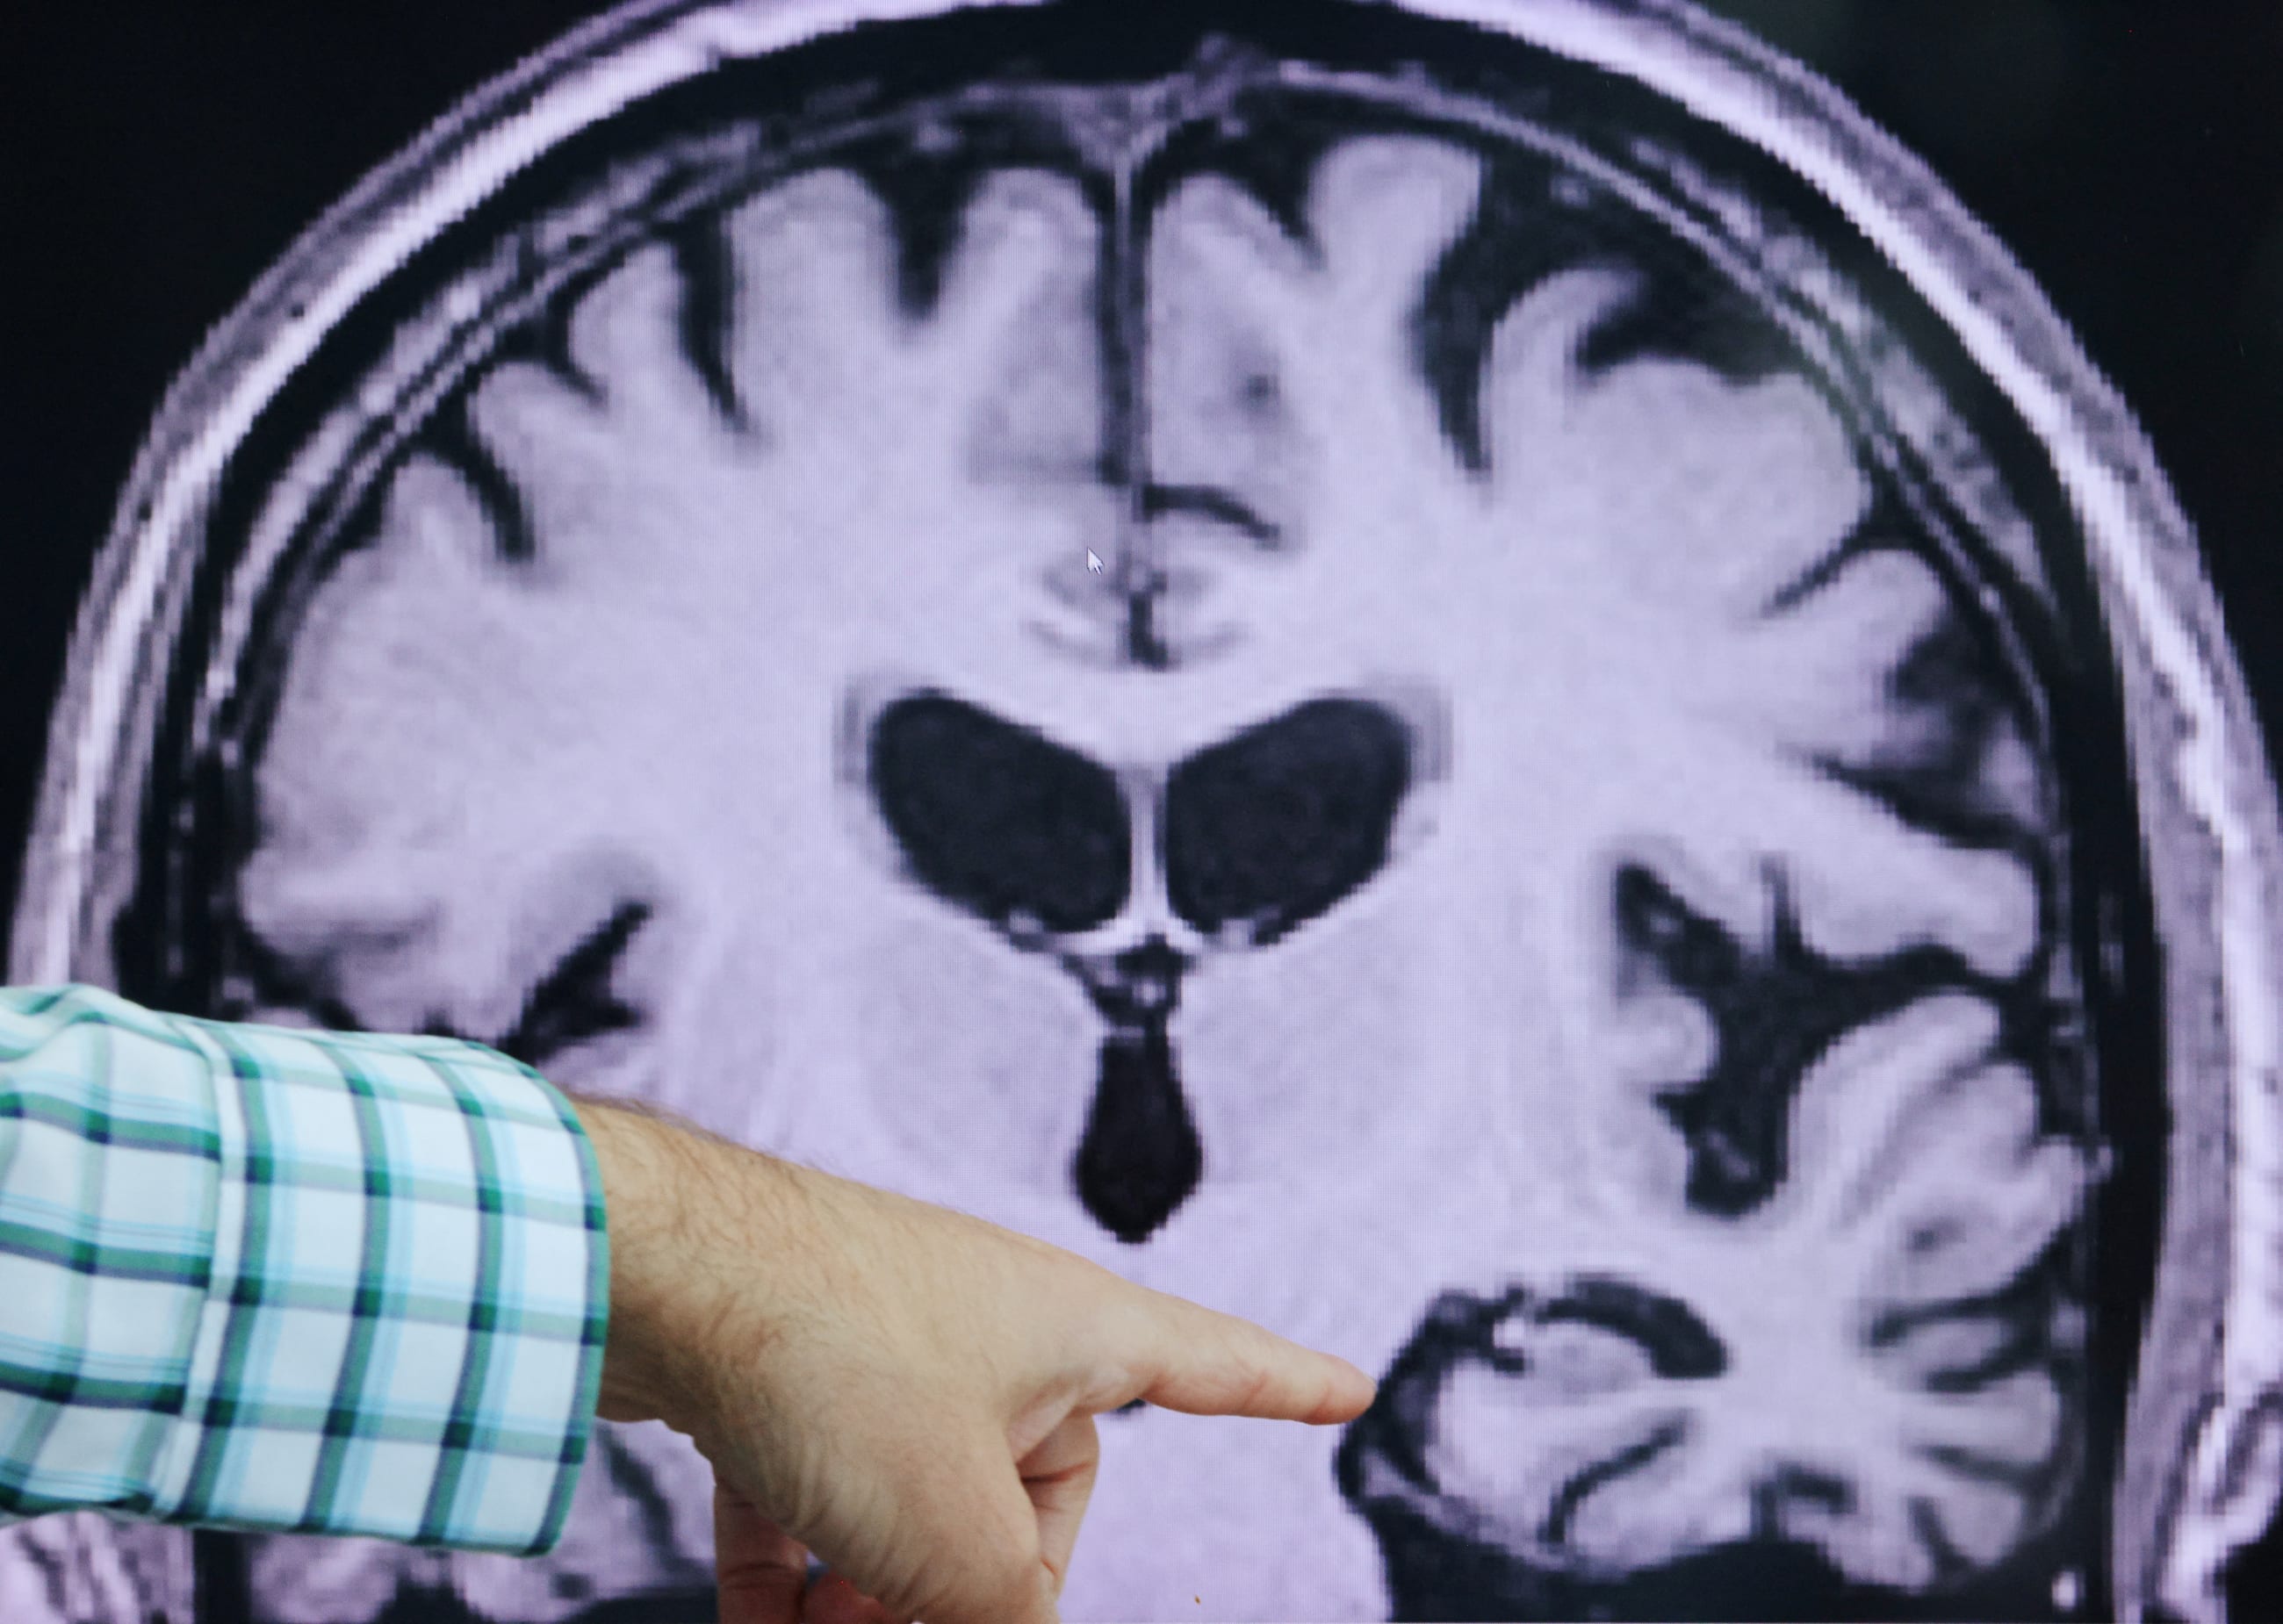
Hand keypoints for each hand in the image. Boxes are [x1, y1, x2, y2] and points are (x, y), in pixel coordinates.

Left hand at [572, 1097, 1375, 1623]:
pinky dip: (795, 1565)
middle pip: (1032, 1491)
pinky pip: (820, 1490)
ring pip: (912, 1500)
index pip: (1215, 1363)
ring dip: (874, 1595)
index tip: (1348, 1388)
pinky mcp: (790, 1367)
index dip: (1287, 1388)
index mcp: (1073, 1328)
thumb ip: (1005, 1614)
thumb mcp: (952, 1533)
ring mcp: (885, 1341)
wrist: (653, 1267)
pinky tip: (761, 1620)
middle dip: (973, 1590)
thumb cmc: (829, 1354)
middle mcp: (990, 1323)